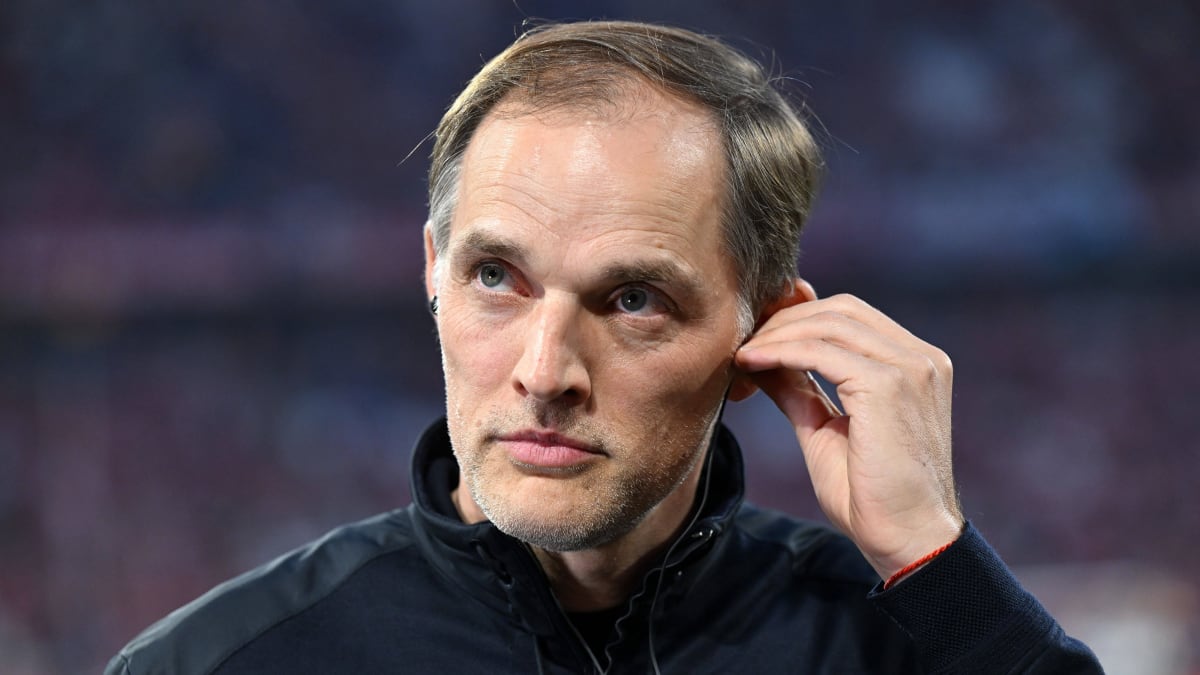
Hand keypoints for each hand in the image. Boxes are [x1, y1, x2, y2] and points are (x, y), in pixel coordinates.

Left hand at [733, 281, 963, 579]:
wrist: (907, 540)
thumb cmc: (871, 497)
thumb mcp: (825, 430)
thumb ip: (800, 390)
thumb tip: (762, 359)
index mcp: (915, 364)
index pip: (851, 316)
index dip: (799, 319)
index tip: (756, 337)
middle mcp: (921, 358)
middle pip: (841, 309)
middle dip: (785, 320)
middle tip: (744, 342)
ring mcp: (910, 367)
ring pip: (830, 323)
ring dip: (778, 334)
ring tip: (743, 354)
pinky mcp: (890, 384)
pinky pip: (822, 351)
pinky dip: (781, 351)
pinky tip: (752, 362)